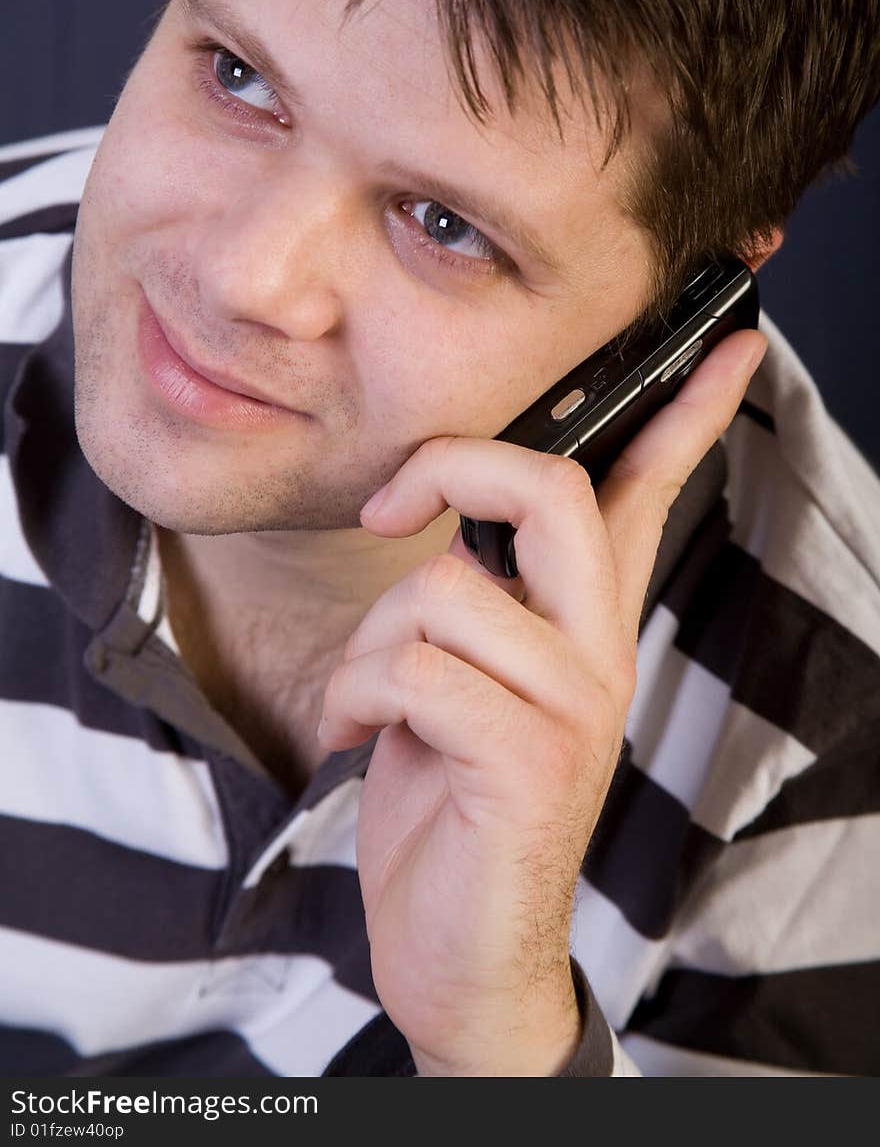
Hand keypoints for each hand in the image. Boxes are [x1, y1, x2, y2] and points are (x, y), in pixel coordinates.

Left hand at [316, 327, 767, 1075]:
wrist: (459, 955)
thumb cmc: (449, 803)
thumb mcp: (460, 680)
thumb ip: (475, 600)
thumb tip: (445, 522)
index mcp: (585, 624)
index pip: (650, 492)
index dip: (686, 409)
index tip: (731, 340)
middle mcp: (597, 654)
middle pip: (554, 491)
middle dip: (449, 472)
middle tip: (392, 512)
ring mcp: (574, 709)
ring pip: (444, 591)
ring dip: (366, 646)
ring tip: (369, 702)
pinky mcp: (529, 763)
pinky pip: (414, 670)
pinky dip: (357, 697)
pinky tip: (362, 738)